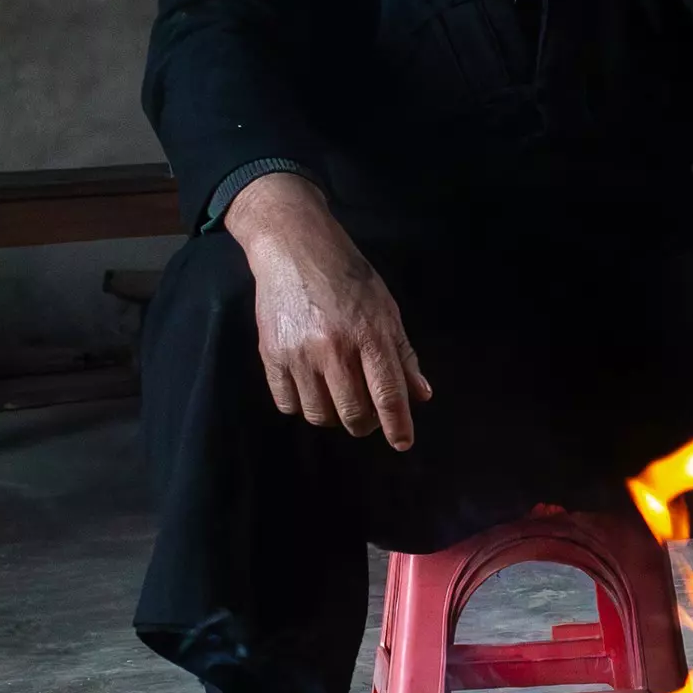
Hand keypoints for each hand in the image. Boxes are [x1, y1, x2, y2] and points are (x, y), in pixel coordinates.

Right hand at [223, 173, 431, 448]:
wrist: (295, 249)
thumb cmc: (349, 277)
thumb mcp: (386, 309)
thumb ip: (403, 354)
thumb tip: (421, 396)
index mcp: (369, 334)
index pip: (388, 394)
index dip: (397, 425)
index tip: (403, 443)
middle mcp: (334, 349)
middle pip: (352, 414)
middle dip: (365, 424)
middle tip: (368, 414)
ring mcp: (299, 354)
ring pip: (319, 415)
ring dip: (333, 415)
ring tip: (338, 396)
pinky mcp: (271, 355)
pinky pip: (288, 404)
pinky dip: (303, 405)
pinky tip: (311, 387)